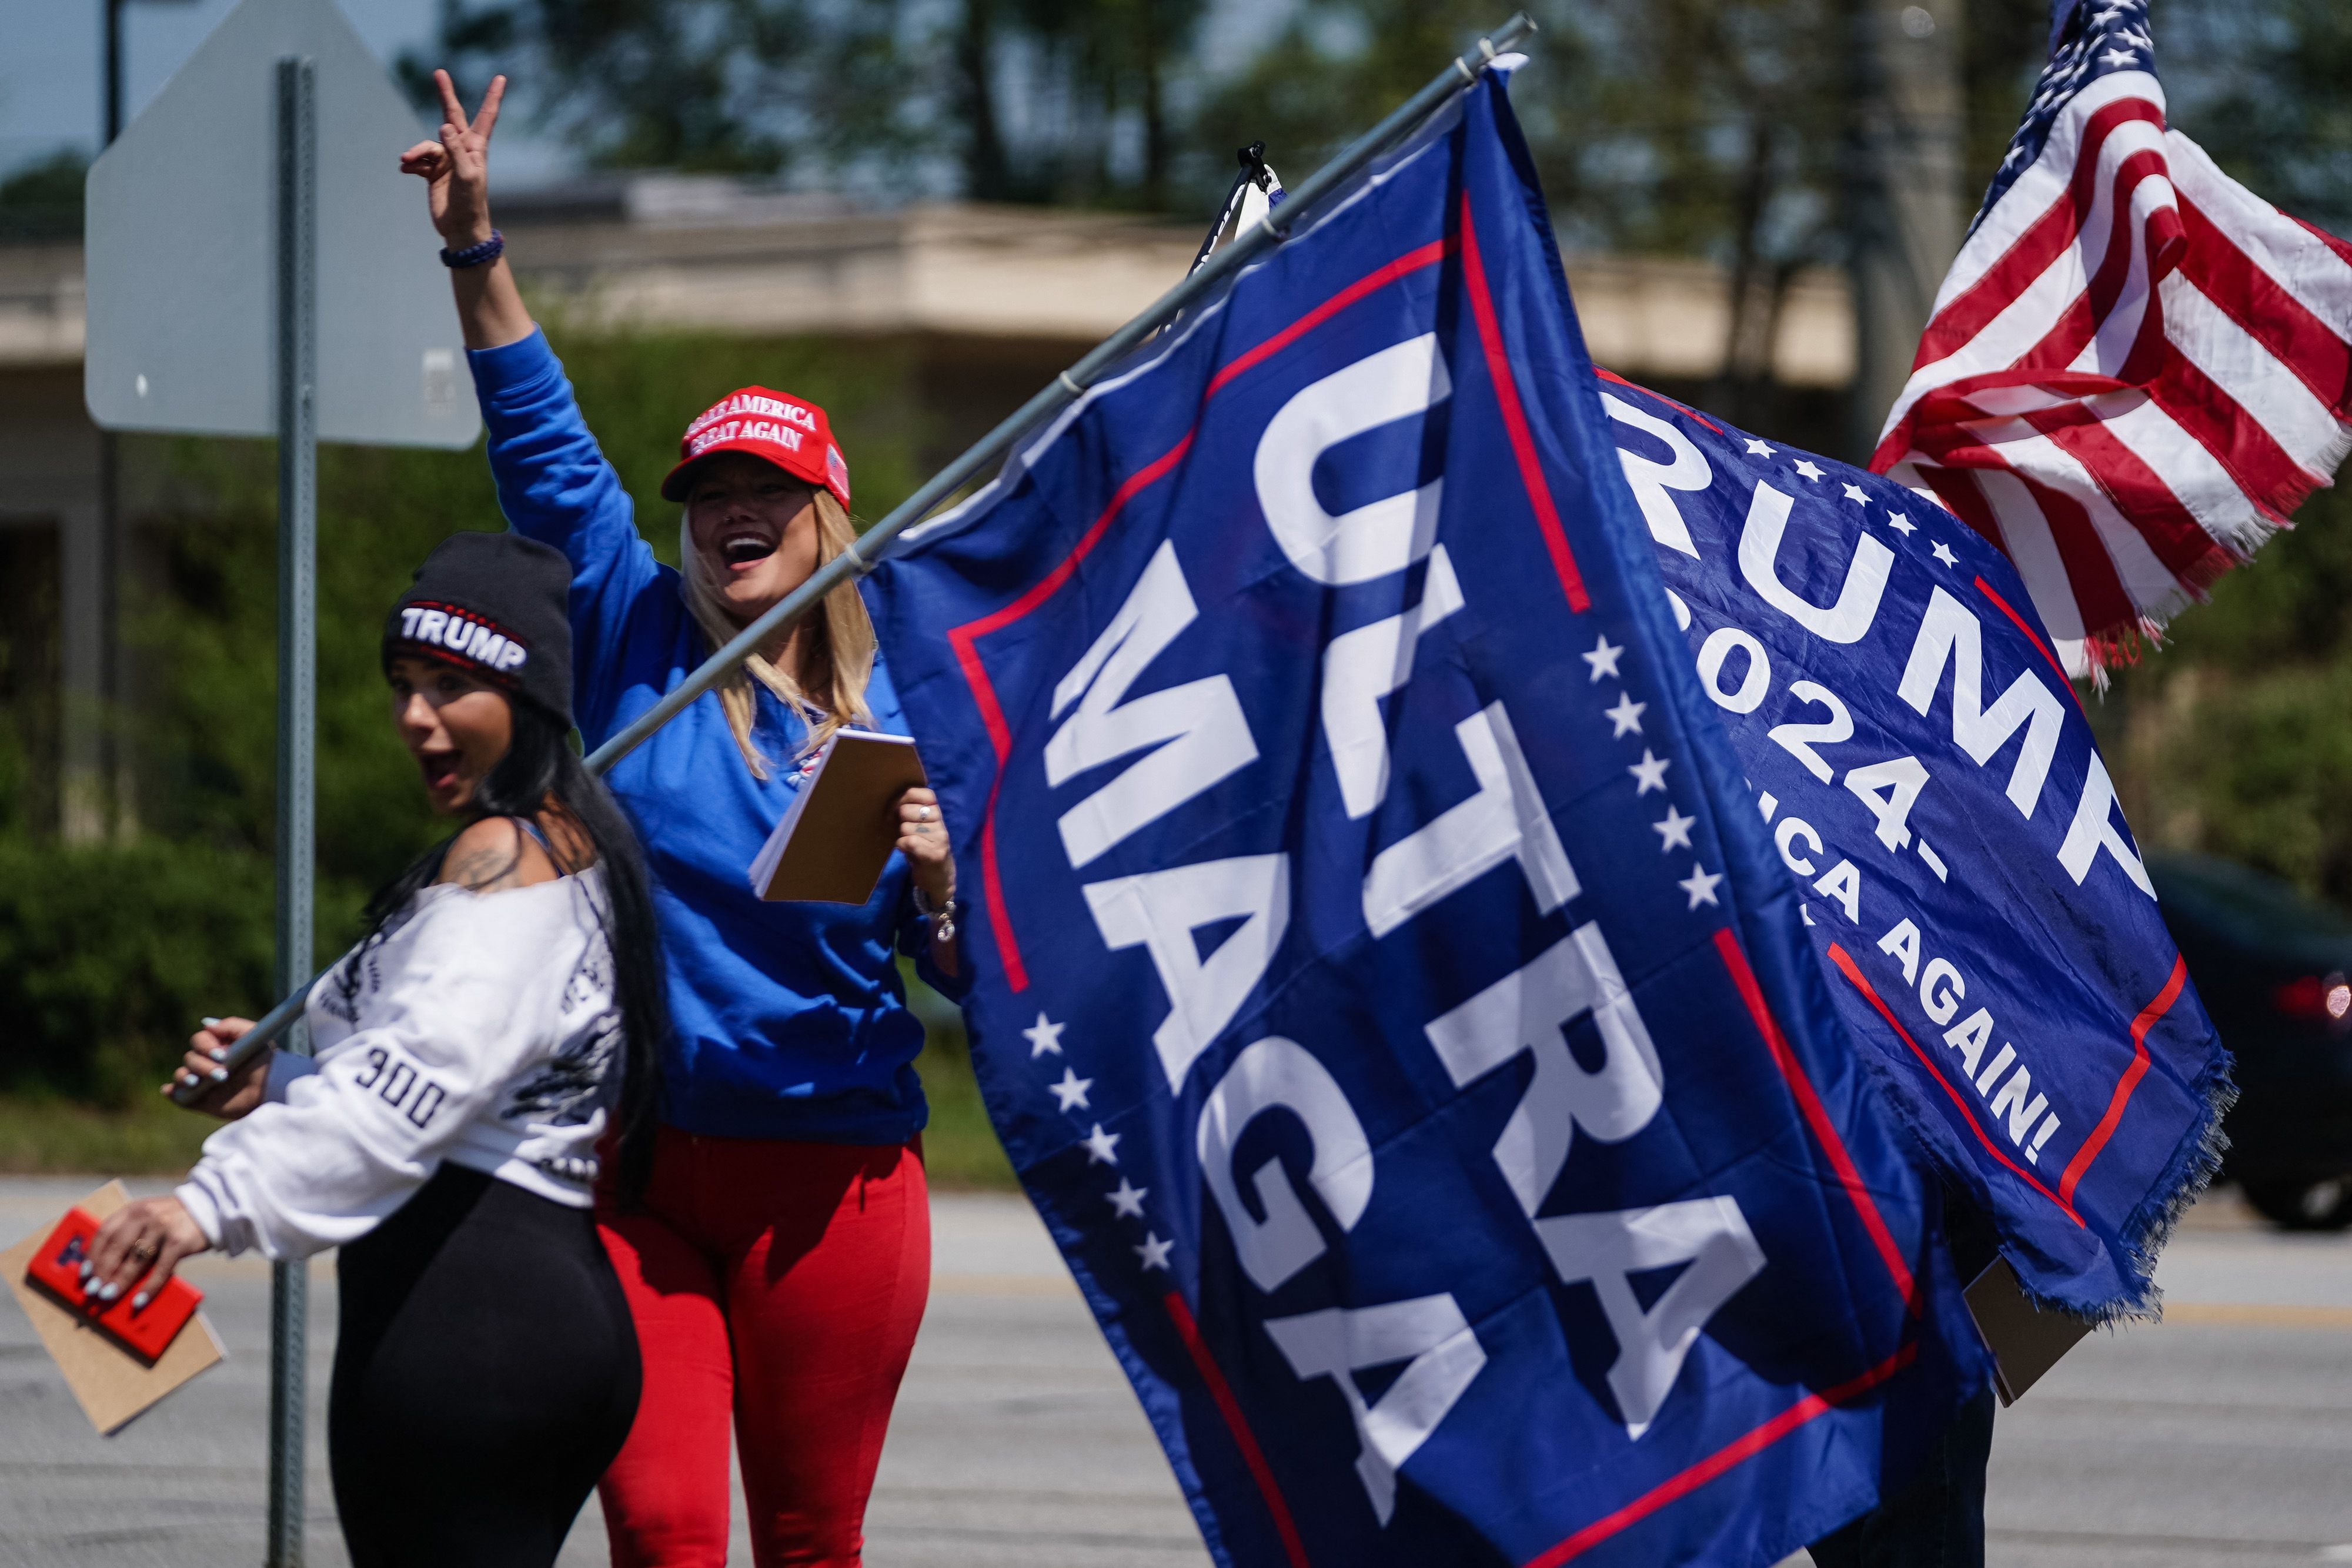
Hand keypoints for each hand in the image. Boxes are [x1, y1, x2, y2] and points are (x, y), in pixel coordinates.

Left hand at [84, 1197, 209, 1311]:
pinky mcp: (180, 1242)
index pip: (105, 1232)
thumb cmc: (174, 1220)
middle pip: (117, 1247)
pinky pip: (160, 1270)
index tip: (84, 1274)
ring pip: (135, 1260)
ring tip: (108, 1296)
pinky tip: (138, 1301)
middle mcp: (146, 1215)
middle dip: (102, 1272)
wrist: (212, 1209)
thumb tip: (106, 1270)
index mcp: (134, 1209)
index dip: (92, 1254)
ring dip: (120, 1281)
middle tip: (93, 1291)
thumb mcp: (150, 1217)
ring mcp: (163, 1227)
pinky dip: (148, 1288)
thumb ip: (131, 1233)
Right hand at [159, 1017, 268, 1120]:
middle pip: (189, 1058)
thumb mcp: (254, 1036)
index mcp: (216, 1046)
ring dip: (185, 1077)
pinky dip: (173, 1092)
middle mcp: (206, 1062)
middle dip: (203, 1065)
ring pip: (181, 1075)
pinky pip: (179, 1096)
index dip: (206, 1046)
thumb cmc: (265, 1061)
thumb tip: (206, 1025)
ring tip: (197, 1083)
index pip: (199, 1040)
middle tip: (223, 1074)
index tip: (222, 1055)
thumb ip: (232, 1025)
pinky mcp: (199, 1100)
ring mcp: (201, 1081)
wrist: (272, 1089)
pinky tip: (171, 1090)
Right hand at [398, 69, 504, 247]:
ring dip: (415, 151)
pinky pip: (417, 161)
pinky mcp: (433, 173)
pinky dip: (411, 164)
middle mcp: (461, 150)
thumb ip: (455, 150)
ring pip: (427, 145)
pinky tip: (405, 169)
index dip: (492, 97)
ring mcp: (446, 160)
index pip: (485, 116)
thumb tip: (444, 125)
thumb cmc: (470, 203)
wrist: (460, 228)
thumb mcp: (466, 175)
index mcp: (476, 147)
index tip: (501, 78)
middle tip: (439, 73)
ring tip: (406, 161)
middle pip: (452, 116)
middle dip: (445, 95)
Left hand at [894, 787, 954, 910]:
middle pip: (907, 810)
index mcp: (936, 813)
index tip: (897, 808)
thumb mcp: (920, 827)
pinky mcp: (934, 854)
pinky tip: (906, 851)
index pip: (924, 793)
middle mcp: (940, 823)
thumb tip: (891, 801)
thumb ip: (911, 812)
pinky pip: (909, 842)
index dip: (905, 797)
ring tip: (909, 844)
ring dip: (901, 836)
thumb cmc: (924, 849)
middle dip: (900, 821)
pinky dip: (902, 846)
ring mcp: (939, 838)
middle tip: (904, 832)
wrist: (940, 879)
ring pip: (906, 827)